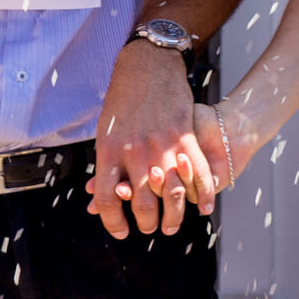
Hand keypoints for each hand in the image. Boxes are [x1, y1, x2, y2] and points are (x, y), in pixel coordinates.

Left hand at [90, 41, 213, 238]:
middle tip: (149, 228)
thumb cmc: (122, 100)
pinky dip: (202, 195)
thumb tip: (96, 196)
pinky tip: (202, 208)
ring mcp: (161, 146)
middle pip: (141, 204)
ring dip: (173, 217)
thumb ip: (106, 165)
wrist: (147, 66)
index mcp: (108, 152)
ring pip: (170, 194)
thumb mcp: (104, 132)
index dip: (112, 222)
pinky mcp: (184, 137)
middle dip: (146, 224)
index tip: (120, 232)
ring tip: (171, 225)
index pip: (108, 200)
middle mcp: (134, 152)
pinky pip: (196, 173)